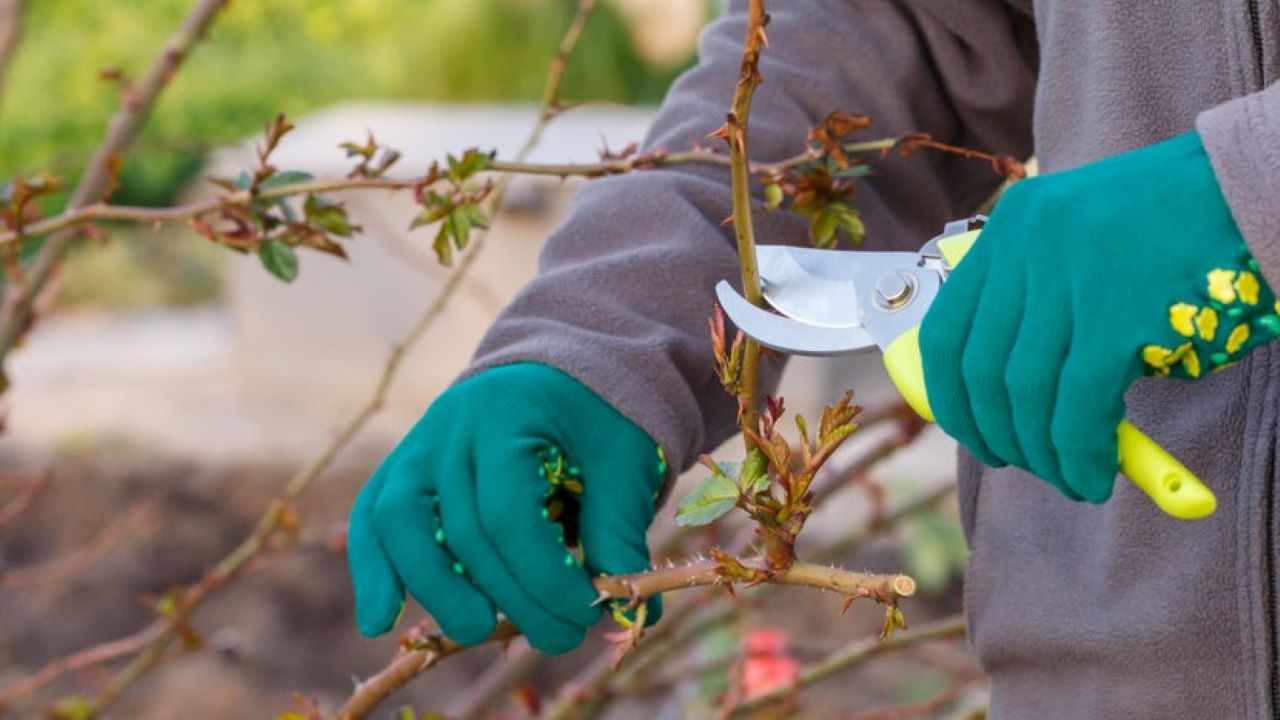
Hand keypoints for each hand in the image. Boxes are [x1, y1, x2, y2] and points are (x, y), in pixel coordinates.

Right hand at [347, 363, 665, 653]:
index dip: (545, 576)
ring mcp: (418, 446)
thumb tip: (623, 616)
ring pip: (399, 525)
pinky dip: (376, 571)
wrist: (560, 374)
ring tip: (478, 633)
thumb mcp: (622, 462)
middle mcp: (451, 427)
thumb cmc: (596, 417)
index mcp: (508, 413)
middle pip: (463, 532)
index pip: (510, 514)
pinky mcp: (402, 469)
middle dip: (513, 598)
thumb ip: (617, 531)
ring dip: (436, 590)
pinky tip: (379, 622)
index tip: (586, 612)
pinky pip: (374, 520)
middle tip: (561, 636)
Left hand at [920, 131, 1279, 502]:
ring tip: (1071, 479)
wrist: (1258, 185)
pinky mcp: (1118, 313)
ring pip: (1026, 393)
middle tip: (1027, 466)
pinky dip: (1081, 453)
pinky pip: (1079, 405)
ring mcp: (1070, 276)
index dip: (951, 399)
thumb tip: (1006, 404)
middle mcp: (1029, 245)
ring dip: (1044, 454)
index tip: (973, 434)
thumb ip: (1041, 306)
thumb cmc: (1178, 227)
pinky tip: (1096, 475)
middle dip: (998, 436)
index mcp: (1013, 225)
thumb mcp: (1086, 246)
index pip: (947, 333)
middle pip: (982, 370)